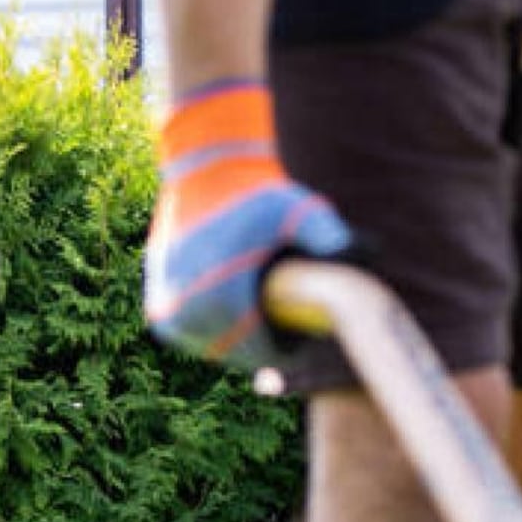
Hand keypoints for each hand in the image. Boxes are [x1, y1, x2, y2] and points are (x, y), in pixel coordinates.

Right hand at [143, 78, 353, 369]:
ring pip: (215, 346)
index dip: (286, 349)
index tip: (301, 333)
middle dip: (262, 343)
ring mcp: (167, 312)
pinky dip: (215, 326)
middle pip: (238, 352)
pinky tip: (233, 307)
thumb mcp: (302, 212)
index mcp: (220, 300)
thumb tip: (364, 258)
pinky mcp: (158, 309)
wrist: (206, 168)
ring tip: (258, 309)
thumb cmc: (258, 193)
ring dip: (237, 336)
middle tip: (283, 318)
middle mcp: (186, 311)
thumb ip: (331, 239)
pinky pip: (195, 334)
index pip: (261, 353)